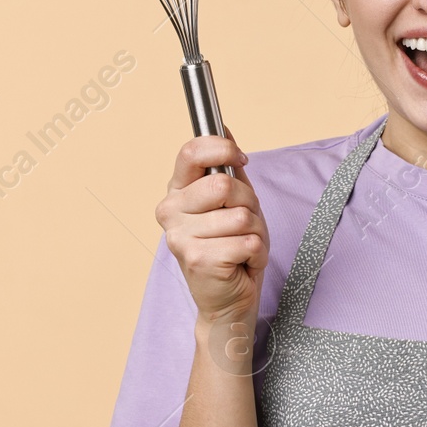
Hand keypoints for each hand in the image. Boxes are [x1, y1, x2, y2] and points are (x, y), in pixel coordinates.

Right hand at [154, 131, 269, 330]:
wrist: (228, 300)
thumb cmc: (232, 247)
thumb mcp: (233, 201)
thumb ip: (227, 167)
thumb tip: (223, 126)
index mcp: (176, 192)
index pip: (191, 152)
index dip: (222, 149)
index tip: (240, 158)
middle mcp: (170, 211)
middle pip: (224, 185)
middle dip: (248, 204)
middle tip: (243, 224)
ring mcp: (180, 236)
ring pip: (241, 216)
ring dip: (255, 232)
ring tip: (242, 246)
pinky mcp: (197, 259)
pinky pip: (247, 241)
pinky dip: (256, 253)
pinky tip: (241, 263)